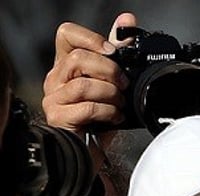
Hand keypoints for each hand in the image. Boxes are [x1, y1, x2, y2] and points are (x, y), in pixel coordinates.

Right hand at [41, 13, 136, 135]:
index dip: (91, 38)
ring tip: (119, 104)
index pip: (67, 35)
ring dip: (110, 94)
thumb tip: (128, 21)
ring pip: (83, 84)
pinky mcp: (59, 117)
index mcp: (67, 66)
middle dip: (109, 70)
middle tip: (124, 84)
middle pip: (78, 58)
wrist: (92, 153)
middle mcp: (56, 79)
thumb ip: (117, 54)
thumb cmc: (101, 119)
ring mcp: (54, 98)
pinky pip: (87, 107)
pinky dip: (108, 111)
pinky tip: (116, 117)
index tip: (113, 51)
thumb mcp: (111, 84)